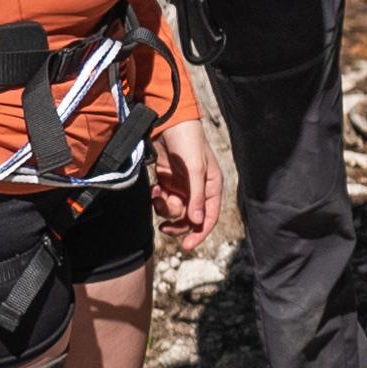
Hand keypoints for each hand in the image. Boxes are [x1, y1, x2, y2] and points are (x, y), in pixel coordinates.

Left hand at [151, 113, 224, 245]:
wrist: (167, 122)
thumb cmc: (187, 142)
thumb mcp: (194, 169)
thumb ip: (196, 196)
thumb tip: (196, 222)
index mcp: (212, 187)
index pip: (209, 217)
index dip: (199, 233)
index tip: (186, 246)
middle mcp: (198, 189)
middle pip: (190, 219)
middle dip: (177, 224)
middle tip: (164, 227)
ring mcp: (182, 186)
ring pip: (175, 211)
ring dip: (164, 208)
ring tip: (157, 196)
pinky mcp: (167, 181)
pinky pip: (163, 200)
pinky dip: (157, 199)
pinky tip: (154, 189)